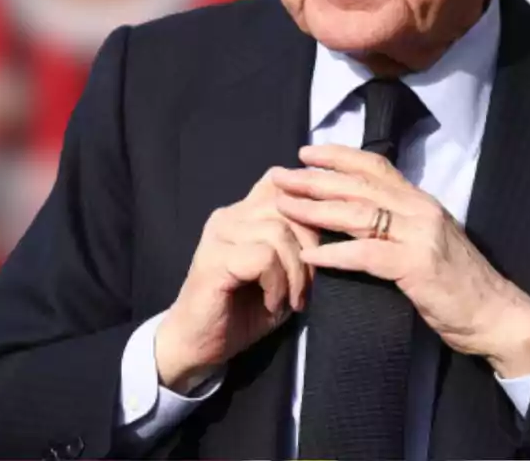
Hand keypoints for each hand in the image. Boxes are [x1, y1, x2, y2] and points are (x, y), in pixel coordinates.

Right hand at [155, 170, 317, 393]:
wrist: (197, 345)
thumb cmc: (242, 312)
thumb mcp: (280, 275)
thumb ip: (297, 246)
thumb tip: (332, 226)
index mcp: (243, 213)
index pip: (281, 183)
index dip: (308, 204)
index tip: (324, 240)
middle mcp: (229, 216)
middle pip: (288, 205)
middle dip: (310, 246)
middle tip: (307, 286)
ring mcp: (219, 235)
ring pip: (278, 232)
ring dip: (294, 271)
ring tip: (290, 299)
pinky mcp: (214, 259)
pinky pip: (263, 257)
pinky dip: (277, 283)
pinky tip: (272, 303)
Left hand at [273, 145, 529, 378]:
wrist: (497, 314)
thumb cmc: (460, 284)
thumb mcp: (428, 242)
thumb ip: (400, 225)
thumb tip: (362, 216)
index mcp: (420, 201)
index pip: (375, 165)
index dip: (338, 156)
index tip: (305, 153)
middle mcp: (419, 209)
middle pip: (358, 185)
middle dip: (314, 179)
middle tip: (279, 176)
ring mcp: (420, 235)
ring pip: (358, 213)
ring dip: (316, 209)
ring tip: (283, 207)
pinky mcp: (417, 265)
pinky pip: (367, 254)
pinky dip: (335, 254)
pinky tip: (311, 256)